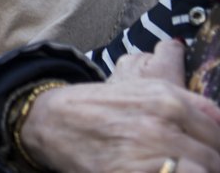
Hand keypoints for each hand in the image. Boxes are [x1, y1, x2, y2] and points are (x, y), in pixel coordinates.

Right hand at [23, 40, 219, 172]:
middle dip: (208, 165)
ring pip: (200, 172)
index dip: (216, 147)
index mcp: (167, 99)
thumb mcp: (143, 89)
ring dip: (192, 172)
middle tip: (183, 163)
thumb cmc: (99, 106)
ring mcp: (145, 152)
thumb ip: (190, 103)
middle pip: (213, 158)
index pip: (218, 133)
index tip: (207, 153)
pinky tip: (160, 172)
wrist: (51, 120)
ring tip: (173, 168)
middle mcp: (160, 124)